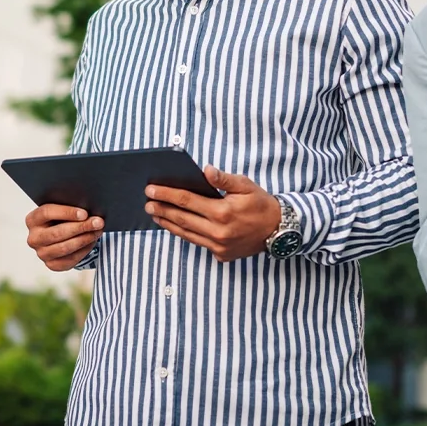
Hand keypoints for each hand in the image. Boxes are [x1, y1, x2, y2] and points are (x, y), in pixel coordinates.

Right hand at [26, 205, 103, 271]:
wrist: (61, 235)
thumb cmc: (63, 218)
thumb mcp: (63, 210)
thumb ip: (70, 208)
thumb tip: (89, 209)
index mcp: (32, 220)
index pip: (47, 213)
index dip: (66, 212)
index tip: (85, 213)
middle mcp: (34, 238)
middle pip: (57, 232)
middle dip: (81, 227)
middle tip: (98, 222)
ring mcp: (41, 253)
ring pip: (65, 247)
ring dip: (85, 239)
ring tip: (98, 231)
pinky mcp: (52, 265)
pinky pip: (70, 259)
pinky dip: (84, 250)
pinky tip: (92, 241)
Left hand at [145, 166, 280, 262]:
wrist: (279, 230)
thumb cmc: (260, 204)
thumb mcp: (245, 185)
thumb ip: (223, 179)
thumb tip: (205, 170)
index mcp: (222, 212)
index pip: (186, 200)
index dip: (167, 194)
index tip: (151, 189)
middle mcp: (218, 232)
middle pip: (181, 219)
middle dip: (162, 209)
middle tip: (147, 202)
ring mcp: (219, 246)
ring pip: (186, 234)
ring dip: (168, 224)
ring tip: (155, 214)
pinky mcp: (221, 255)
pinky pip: (197, 243)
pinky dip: (184, 234)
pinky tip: (175, 226)